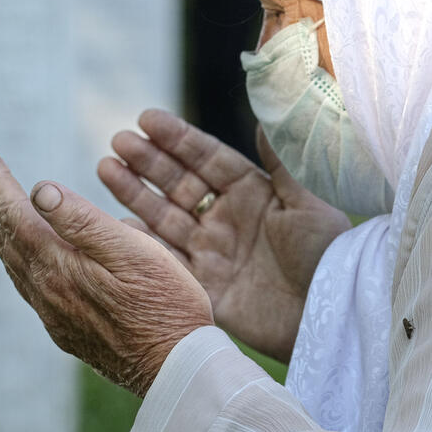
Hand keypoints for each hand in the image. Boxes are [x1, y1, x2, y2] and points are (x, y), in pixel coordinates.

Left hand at [0, 148, 212, 396]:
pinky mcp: (64, 327)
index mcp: (58, 266)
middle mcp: (45, 291)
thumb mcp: (134, 252)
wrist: (176, 370)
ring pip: (11, 261)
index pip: (14, 215)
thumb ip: (83, 221)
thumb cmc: (166, 304)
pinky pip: (25, 282)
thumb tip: (37, 190)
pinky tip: (20, 250)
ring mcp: (52, 313)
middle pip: (4, 237)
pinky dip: (14, 254)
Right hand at [98, 110, 350, 361]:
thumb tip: (266, 114)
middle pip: (178, 183)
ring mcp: (210, 252)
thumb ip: (283, 161)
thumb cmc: (326, 255)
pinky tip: (113, 223)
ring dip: (134, 193)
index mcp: (252, 194)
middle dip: (148, 161)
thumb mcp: (309, 202)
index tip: (147, 119)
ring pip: (163, 216)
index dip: (177, 138)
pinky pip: (162, 260)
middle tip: (118, 140)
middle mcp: (226, 219)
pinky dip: (138, 243)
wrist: (325, 316)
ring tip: (105, 168)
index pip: (207, 158)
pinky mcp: (201, 285)